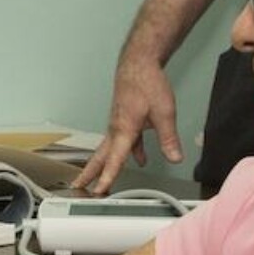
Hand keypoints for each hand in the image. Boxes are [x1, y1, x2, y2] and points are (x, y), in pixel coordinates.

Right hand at [72, 55, 183, 195]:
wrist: (139, 63)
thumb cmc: (147, 83)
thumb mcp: (164, 112)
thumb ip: (169, 138)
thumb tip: (175, 157)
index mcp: (124, 130)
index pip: (114, 160)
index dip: (107, 177)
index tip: (99, 191)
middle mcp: (116, 129)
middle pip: (100, 157)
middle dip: (90, 174)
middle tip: (78, 187)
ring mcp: (117, 124)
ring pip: (107, 149)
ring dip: (102, 164)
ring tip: (98, 178)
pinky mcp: (123, 120)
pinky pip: (122, 141)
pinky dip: (128, 152)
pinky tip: (140, 158)